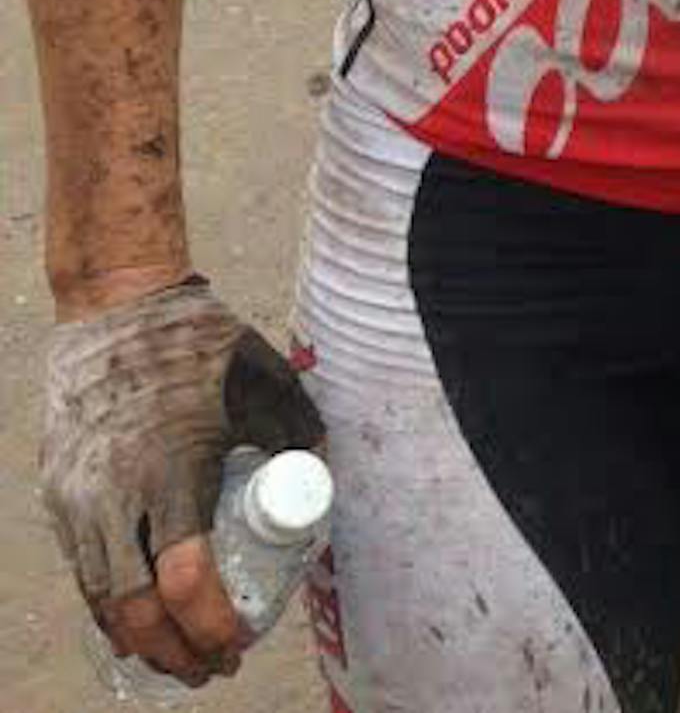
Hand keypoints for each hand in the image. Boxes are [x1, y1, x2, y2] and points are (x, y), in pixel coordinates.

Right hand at [41, 276, 324, 684]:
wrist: (116, 306)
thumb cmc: (199, 343)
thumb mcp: (264, 378)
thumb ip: (299, 430)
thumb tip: (324, 481)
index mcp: (171, 470)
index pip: (186, 579)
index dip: (211, 624)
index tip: (239, 643)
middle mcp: (116, 494)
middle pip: (137, 608)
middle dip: (175, 652)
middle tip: (212, 668)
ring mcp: (79, 498)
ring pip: (101, 597)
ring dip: (139, 639)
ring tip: (178, 657)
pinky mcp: (58, 492)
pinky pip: (81, 568)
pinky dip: (108, 605)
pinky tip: (135, 620)